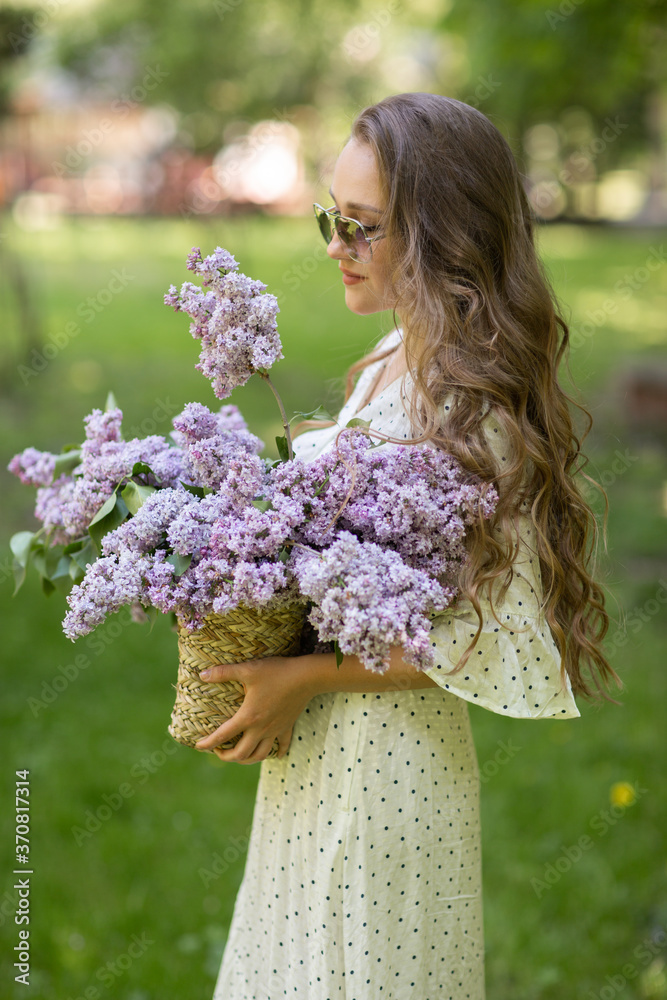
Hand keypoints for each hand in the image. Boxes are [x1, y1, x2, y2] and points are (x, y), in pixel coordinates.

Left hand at [193, 655, 314, 763]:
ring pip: (260, 755)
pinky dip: (277, 752)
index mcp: (248, 717)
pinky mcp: (287, 726)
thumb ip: (223, 672)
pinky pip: (282, 746)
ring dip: (247, 759)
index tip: (198, 746)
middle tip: (218, 751)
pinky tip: (275, 755)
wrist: (306, 677)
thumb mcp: (247, 670)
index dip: (208, 743)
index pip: (223, 735)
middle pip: (241, 754)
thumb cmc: (276, 672)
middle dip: (227, 756)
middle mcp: (261, 729)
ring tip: (240, 755)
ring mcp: (275, 730)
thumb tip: (202, 674)